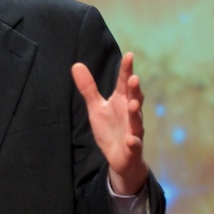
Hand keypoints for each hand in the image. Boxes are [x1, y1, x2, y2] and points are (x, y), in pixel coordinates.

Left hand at [71, 52, 146, 195]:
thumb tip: (76, 65)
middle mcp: (130, 113)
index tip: (130, 55)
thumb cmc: (110, 129)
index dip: (127, 70)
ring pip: (136, 120)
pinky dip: (134, 142)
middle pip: (134, 98)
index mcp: (121, 101)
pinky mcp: (132, 148)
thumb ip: (88, 88)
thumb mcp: (96, 108)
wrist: (120, 157)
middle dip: (135, 89)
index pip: (124, 83)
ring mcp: (133, 130)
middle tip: (134, 78)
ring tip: (133, 104)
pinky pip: (135, 144)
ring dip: (135, 112)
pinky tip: (131, 140)